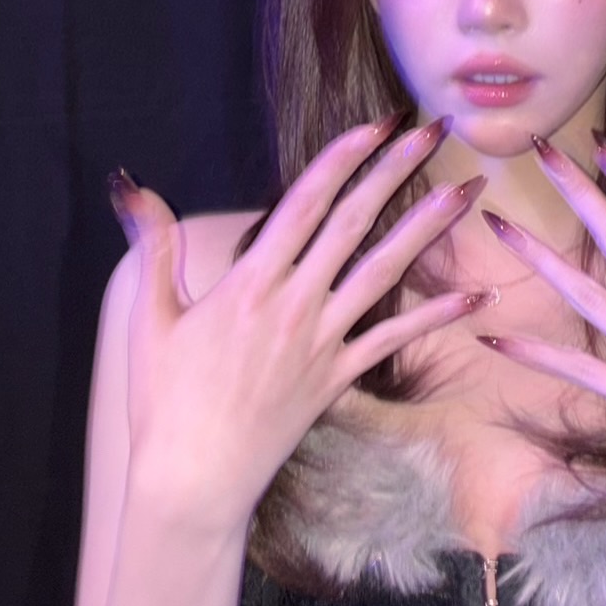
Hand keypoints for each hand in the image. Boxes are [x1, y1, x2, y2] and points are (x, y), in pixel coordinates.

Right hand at [109, 116, 485, 539]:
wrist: (193, 481)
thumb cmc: (165, 400)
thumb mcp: (149, 318)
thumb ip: (153, 245)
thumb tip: (130, 184)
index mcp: (251, 282)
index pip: (305, 203)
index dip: (343, 158)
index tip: (377, 125)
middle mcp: (295, 304)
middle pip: (355, 224)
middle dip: (397, 171)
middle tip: (435, 130)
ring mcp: (322, 342)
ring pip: (385, 272)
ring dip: (429, 228)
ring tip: (467, 191)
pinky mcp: (338, 378)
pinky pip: (395, 341)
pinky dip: (436, 316)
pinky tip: (475, 295)